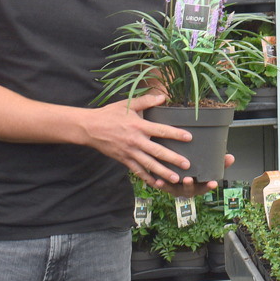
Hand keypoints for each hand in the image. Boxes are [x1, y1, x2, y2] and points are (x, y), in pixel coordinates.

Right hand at [82, 92, 196, 187]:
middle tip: (187, 165)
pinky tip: (157, 183)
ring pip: (149, 165)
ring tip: (175, 179)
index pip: (161, 130)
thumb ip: (146, 101)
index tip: (189, 138)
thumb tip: (162, 97)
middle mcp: (136, 141)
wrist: (90, 128)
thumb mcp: (128, 104)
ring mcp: (129, 152)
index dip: (175, 134)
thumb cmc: (110, 114)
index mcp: (139, 126)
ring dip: (163, 173)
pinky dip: (147, 178)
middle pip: (157, 152)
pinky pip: (137, 171)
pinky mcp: (124, 160)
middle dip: (173, 159)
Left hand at [152, 154, 234, 196]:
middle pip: (189, 190)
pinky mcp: (167, 186)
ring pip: (174, 189)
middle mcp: (188, 189)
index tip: (213, 183)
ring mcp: (177, 189)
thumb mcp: (208, 167)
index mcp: (199, 185)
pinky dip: (161, 185)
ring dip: (171, 186)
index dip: (209, 186)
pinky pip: (164, 187)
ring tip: (168, 180)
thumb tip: (231, 157)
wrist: (179, 173)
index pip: (206, 187)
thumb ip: (220, 163)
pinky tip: (157, 181)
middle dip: (188, 185)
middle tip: (188, 179)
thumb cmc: (196, 170)